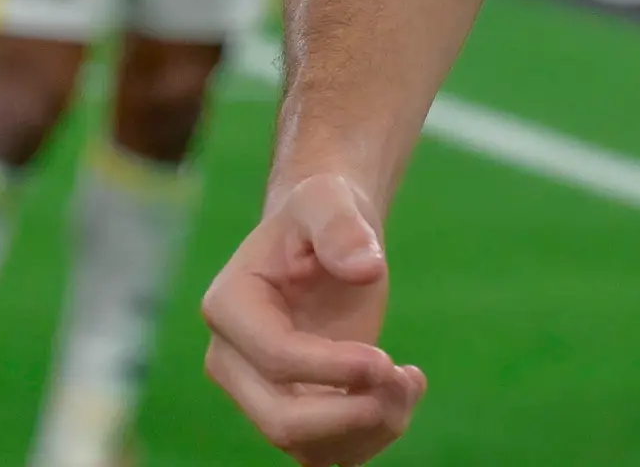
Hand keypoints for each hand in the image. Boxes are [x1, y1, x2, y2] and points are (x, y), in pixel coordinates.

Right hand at [203, 173, 424, 463]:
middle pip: (282, 420)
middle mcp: (232, 360)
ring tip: (410, 380)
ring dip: (370, 428)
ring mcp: (258, 393)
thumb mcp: (329, 198)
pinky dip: (370, 436)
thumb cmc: (320, 214)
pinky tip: (403, 391)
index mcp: (229, 306)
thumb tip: (366, 268)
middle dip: (351, 413)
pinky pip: (325, 452)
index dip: (334, 368)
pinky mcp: (292, 412)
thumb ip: (341, 227)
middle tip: (405, 379)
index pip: (276, 358)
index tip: (387, 359)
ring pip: (306, 447)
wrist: (324, 239)